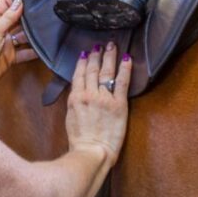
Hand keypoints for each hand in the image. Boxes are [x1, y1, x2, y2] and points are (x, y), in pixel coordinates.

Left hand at [0, 0, 37, 99]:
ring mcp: (7, 44)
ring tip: (45, 32)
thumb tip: (19, 1)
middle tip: (42, 16)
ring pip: (24, 36)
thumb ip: (8, 17)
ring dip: (32, 35)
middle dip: (28, 18)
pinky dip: (33, 51)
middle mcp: (1, 30)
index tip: (29, 2)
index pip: (5, 4)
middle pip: (17, 19)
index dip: (15, 1)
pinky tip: (43, 49)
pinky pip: (25, 52)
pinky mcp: (11, 57)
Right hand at [65, 43, 132, 164]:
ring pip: (106, 72)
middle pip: (93, 70)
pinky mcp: (119, 104)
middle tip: (100, 45)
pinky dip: (124, 69)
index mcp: (75, 98)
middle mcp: (89, 94)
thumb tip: (79, 92)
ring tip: (111, 46)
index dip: (83, 62)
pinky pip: (122, 82)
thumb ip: (75, 102)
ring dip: (109, 57)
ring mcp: (104, 98)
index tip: (86, 53)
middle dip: (96, 56)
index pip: (79, 74)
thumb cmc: (80, 140)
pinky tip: (127, 59)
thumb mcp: (70, 117)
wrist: (91, 151)